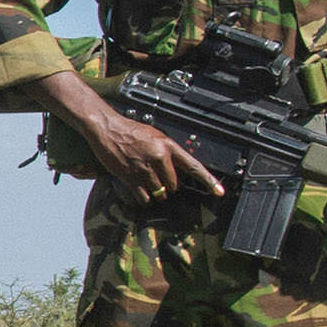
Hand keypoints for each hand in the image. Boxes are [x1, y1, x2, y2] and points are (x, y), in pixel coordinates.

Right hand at [39, 72, 221, 205]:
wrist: (107, 128)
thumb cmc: (129, 131)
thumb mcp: (154, 136)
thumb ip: (167, 152)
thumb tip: (177, 169)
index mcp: (168, 145)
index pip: (193, 166)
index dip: (209, 181)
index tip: (219, 192)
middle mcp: (159, 157)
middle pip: (174, 185)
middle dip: (169, 186)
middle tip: (158, 178)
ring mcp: (144, 168)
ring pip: (160, 193)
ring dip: (156, 192)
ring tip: (146, 181)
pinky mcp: (130, 177)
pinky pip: (144, 197)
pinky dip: (144, 198)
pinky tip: (139, 190)